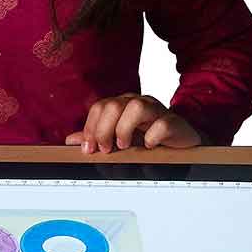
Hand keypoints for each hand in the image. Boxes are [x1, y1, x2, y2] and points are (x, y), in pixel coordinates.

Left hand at [66, 94, 203, 153]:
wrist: (181, 140)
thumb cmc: (149, 135)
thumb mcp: (119, 137)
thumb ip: (96, 136)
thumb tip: (71, 140)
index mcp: (123, 104)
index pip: (100, 107)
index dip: (91, 128)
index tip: (89, 148)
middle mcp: (137, 103)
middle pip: (113, 106)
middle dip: (104, 130)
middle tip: (106, 149)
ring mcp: (156, 110)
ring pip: (136, 107)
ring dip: (125, 129)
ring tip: (124, 145)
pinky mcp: (173, 121)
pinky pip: (161, 123)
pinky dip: (152, 136)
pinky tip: (149, 146)